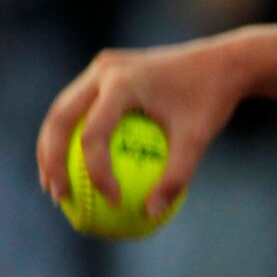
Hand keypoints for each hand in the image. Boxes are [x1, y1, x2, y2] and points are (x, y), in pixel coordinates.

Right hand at [38, 36, 244, 217]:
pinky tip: (76, 168)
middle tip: (58, 196)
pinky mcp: (106, 71)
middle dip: (52, 160)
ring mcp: (102, 67)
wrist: (223, 62)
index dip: (97, 172)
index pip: (94, 133)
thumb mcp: (198, 140)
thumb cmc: (212, 100)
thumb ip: (176, 176)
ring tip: (57, 187)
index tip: (113, 202)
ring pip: (62, 110)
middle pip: (61, 119)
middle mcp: (105, 70)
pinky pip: (81, 106)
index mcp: (124, 82)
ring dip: (53, 148)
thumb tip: (151, 214)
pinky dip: (72, 135)